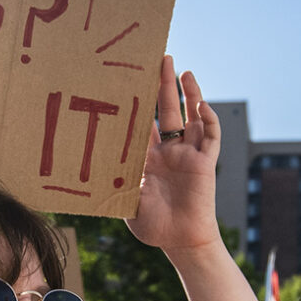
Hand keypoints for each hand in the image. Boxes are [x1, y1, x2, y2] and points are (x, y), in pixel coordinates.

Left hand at [126, 58, 223, 254]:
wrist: (179, 241)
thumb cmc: (152, 225)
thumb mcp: (127, 199)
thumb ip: (118, 179)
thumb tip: (90, 164)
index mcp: (148, 158)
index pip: (143, 121)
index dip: (139, 101)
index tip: (132, 78)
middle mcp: (170, 151)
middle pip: (168, 110)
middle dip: (165, 85)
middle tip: (162, 58)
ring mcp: (189, 155)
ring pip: (192, 118)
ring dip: (190, 95)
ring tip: (185, 72)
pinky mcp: (205, 164)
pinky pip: (211, 137)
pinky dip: (209, 120)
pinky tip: (202, 105)